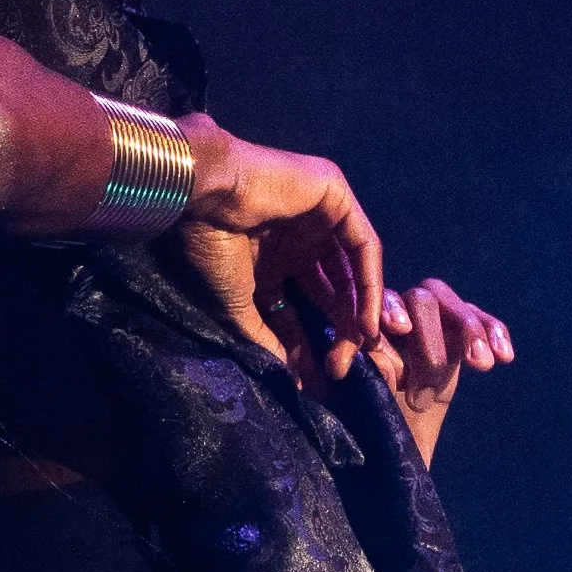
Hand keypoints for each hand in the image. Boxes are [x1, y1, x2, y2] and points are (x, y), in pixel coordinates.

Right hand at [178, 117, 382, 377]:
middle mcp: (296, 237)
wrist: (202, 194)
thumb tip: (292, 378)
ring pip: (351, 269)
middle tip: (341, 367)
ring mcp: (317, 214)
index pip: (301, 304)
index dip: (311, 340)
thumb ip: (266, 337)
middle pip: (331, 290)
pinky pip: (363, 245)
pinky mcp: (335, 195)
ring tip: (360, 346)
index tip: (321, 376)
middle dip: (339, 329)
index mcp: (268, 258)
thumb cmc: (209, 244)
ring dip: (358, 311)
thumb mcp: (238, 303)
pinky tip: (365, 319)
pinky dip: (369, 284)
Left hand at [367, 277, 512, 466]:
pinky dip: (494, 334)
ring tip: (480, 364)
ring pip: (452, 305)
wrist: (397, 447)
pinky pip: (481, 322)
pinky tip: (504, 357)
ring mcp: (431, 323)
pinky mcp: (458, 337)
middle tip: (431, 384)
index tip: (400, 328)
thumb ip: (368, 381)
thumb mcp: (364, 408)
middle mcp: (396, 316)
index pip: (377, 304)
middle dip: (431, 337)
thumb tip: (379, 359)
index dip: (390, 309)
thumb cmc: (371, 425)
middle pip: (421, 300)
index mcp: (364, 327)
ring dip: (470, 330)